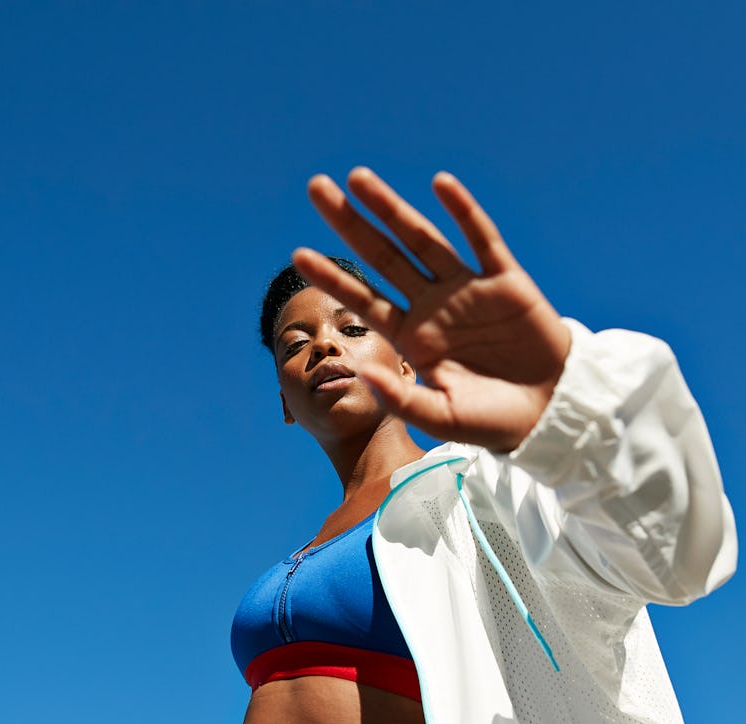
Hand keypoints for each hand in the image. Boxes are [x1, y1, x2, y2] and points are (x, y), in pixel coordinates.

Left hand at [292, 168, 571, 451]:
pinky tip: (440, 184)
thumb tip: (363, 373)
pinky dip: (463, 211)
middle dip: (350, 224)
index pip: (363, 300)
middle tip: (316, 188)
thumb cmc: (492, 420)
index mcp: (412, 337)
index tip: (299, 255)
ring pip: (421, 239)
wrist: (551, 411)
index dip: (332, 278)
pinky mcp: (505, 280)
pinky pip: (482, 239)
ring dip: (391, 208)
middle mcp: (432, 306)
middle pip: (382, 257)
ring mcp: (466, 289)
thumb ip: (403, 401)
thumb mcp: (443, 419)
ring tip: (357, 178)